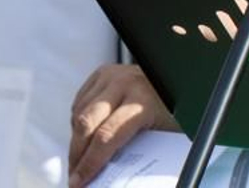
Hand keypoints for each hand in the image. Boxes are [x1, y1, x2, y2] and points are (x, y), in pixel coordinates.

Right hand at [68, 63, 176, 185]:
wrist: (174, 80)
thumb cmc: (170, 109)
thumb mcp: (159, 132)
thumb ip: (136, 151)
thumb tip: (113, 177)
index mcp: (142, 101)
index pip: (106, 136)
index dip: (90, 163)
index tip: (80, 181)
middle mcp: (124, 84)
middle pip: (86, 125)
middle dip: (76, 155)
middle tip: (74, 176)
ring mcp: (111, 76)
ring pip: (79, 115)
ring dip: (76, 140)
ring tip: (80, 159)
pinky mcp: (101, 73)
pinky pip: (79, 103)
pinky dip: (78, 122)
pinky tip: (86, 135)